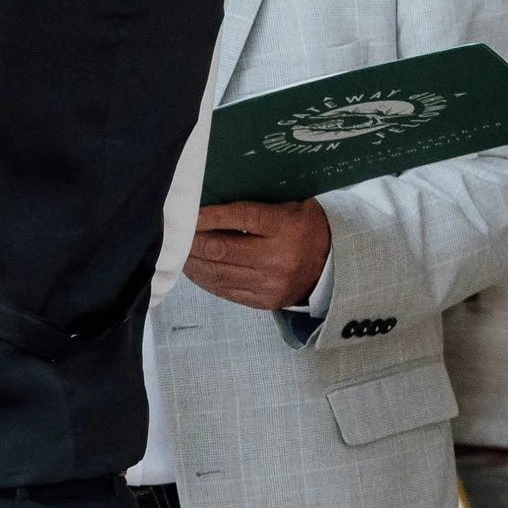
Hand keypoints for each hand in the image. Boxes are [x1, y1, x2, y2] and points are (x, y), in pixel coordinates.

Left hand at [183, 197, 330, 312]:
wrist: (332, 265)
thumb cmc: (303, 227)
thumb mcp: (288, 207)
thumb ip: (255, 207)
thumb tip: (209, 205)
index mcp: (285, 227)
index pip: (241, 218)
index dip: (210, 216)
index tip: (189, 213)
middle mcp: (277, 257)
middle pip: (223, 249)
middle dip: (193, 242)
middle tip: (175, 234)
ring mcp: (269, 283)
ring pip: (218, 273)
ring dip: (193, 262)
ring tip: (178, 253)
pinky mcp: (263, 301)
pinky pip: (224, 291)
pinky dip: (204, 279)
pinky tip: (194, 269)